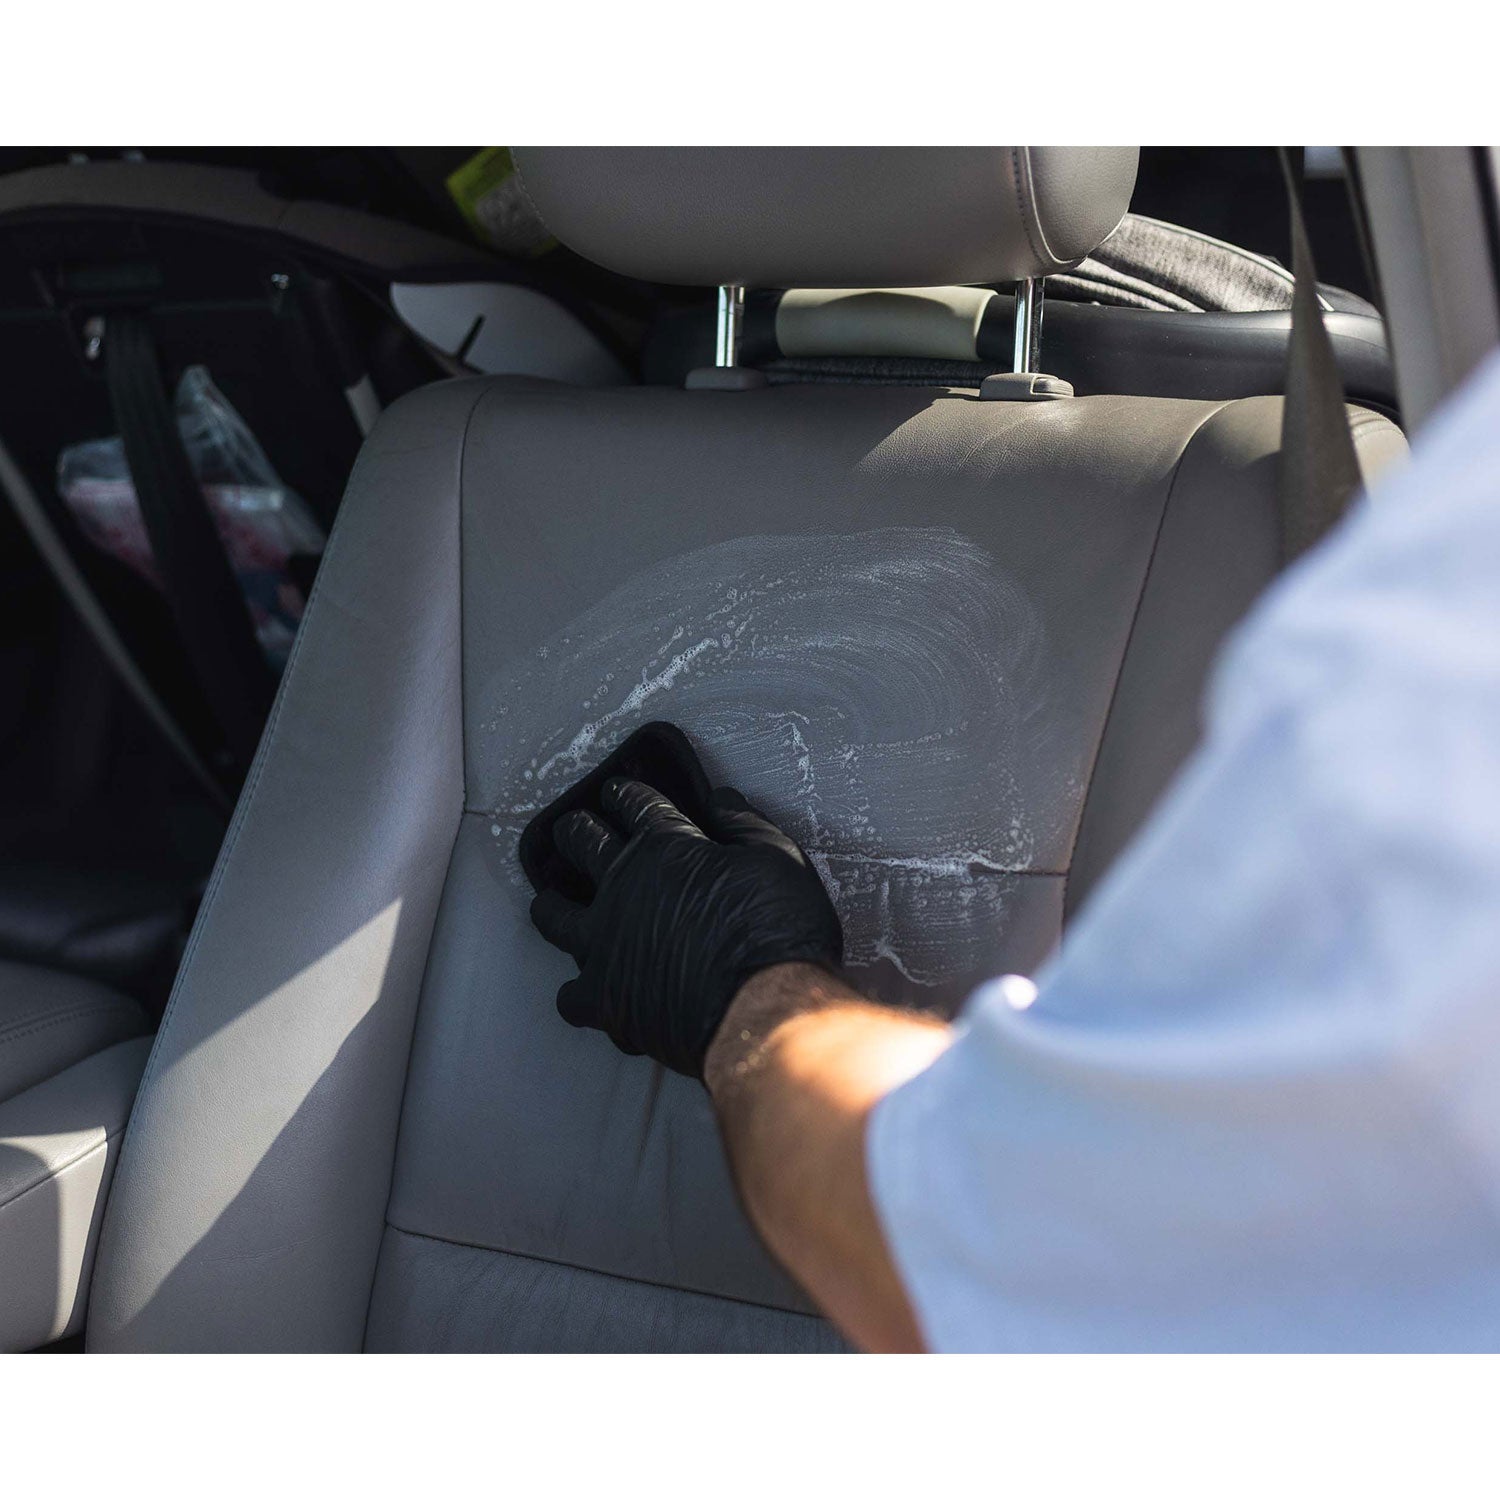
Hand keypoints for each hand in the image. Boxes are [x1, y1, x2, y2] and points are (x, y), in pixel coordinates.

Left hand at [529, 778, 843, 1077]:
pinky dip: (578, 992)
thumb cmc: (778, 934)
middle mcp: (624, 887)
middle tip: (573, 830)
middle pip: (581, 843)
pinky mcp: (604, 999)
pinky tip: (587, 990)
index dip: (624, 795)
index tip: (617, 792)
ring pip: (554, 915)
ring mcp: (605, 944)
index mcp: (666, 848)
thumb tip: (721, 801)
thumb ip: (744, 825)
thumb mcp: (778, 859)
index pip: (635, 805)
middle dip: (575, 831)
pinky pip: (570, 994)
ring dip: (552, 904)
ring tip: (552, 902)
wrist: (767, 1010)